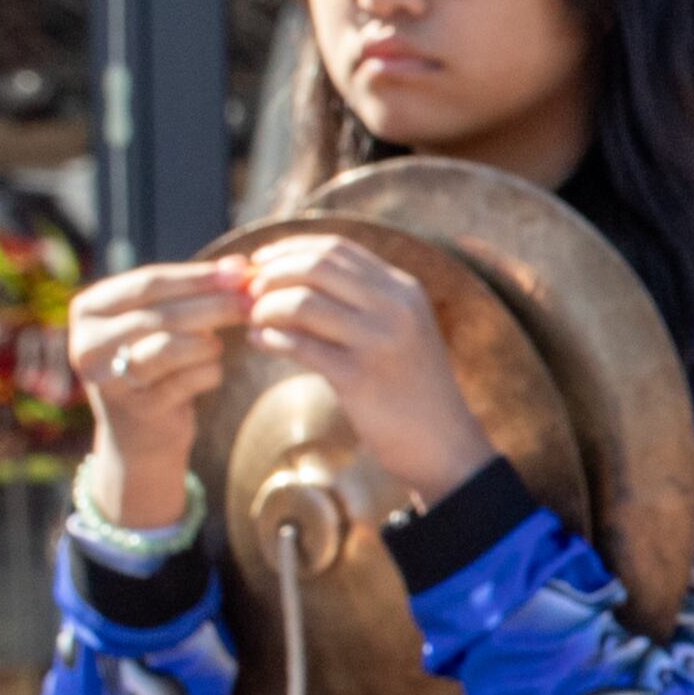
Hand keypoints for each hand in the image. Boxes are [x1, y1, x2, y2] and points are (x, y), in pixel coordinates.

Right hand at [69, 261, 247, 526]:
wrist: (141, 433)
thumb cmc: (156, 364)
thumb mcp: (159, 323)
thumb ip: (189, 294)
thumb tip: (240, 266)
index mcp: (89, 309)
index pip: (149, 282)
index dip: (198, 276)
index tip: (241, 270)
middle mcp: (88, 342)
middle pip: (162, 314)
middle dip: (215, 305)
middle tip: (252, 301)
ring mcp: (109, 379)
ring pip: (173, 347)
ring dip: (209, 342)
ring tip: (220, 343)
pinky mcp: (137, 409)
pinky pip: (187, 381)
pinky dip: (209, 372)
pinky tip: (212, 372)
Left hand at [237, 231, 493, 505]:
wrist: (445, 446)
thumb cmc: (413, 388)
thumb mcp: (401, 329)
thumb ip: (363, 300)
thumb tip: (294, 273)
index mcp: (404, 290)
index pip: (336, 248)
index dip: (288, 249)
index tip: (260, 262)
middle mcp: (396, 308)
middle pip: (315, 266)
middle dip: (270, 275)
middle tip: (247, 292)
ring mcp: (379, 342)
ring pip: (302, 302)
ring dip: (265, 308)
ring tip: (254, 321)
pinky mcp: (360, 378)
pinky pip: (299, 345)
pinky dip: (271, 339)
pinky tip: (261, 342)